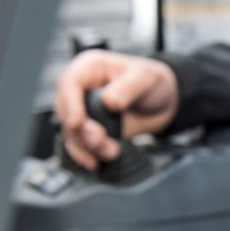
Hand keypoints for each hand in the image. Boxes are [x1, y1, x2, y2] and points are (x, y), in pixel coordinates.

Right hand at [55, 50, 178, 169]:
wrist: (163, 102)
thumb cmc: (153, 82)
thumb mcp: (145, 79)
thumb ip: (128, 88)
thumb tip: (109, 102)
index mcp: (91, 68)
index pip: (70, 83)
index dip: (70, 104)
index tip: (77, 123)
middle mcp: (82, 88)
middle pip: (66, 111)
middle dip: (81, 131)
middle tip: (100, 141)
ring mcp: (84, 110)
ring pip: (71, 131)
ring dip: (87, 146)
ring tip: (111, 152)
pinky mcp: (91, 129)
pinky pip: (79, 144)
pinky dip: (85, 154)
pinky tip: (95, 162)